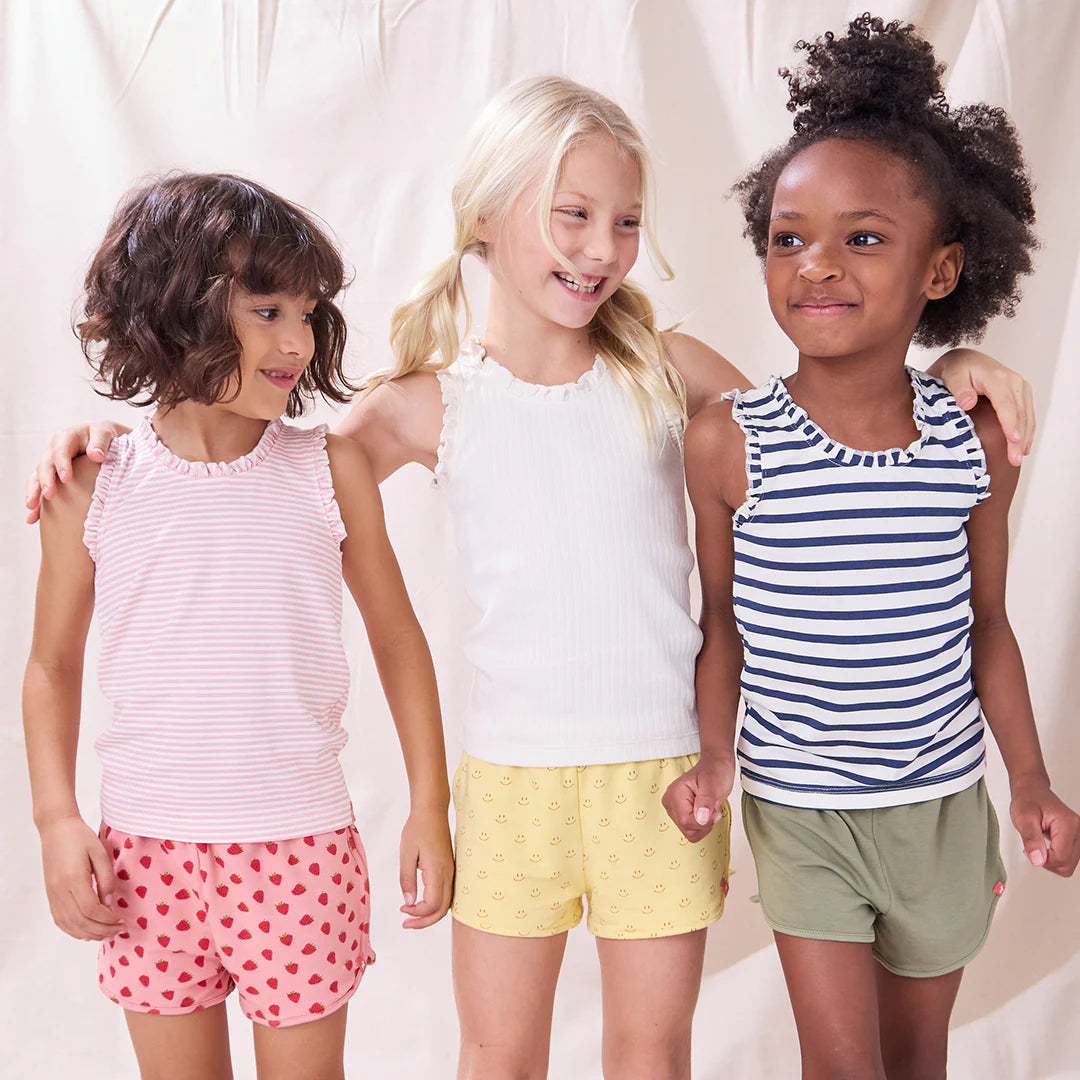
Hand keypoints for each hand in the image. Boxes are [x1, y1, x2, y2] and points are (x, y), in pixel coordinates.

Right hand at [26, 421, 127, 523]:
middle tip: (49, 495)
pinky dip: (37, 504)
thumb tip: (95, 455)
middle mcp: (54, 450)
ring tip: (32, 507)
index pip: (61, 451)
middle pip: (46, 465)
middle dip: (46, 480)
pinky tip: (32, 518)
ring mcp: (51, 464)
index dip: (62, 464)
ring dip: (34, 493)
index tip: (67, 479)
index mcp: (67, 437)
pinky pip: (39, 489)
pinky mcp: (51, 476)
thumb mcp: (105, 433)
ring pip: (37, 477)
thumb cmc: (106, 436)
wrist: (106, 440)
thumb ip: (100, 442)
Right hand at [39, 817, 124, 939]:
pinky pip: (59, 920)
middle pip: (80, 921)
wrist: (56, 829)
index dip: (106, 919)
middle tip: (119, 930)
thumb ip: (106, 878)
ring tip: (106, 934)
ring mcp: (53, 895)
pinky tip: (86, 932)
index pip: (90, 909)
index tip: (121, 920)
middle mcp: (60, 891)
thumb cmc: (80, 837)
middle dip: (101, 930)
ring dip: (88, 934)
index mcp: (73, 879)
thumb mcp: (100, 852)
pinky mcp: (50, 895)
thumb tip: (110, 902)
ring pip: (69, 924)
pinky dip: (73, 930)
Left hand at [398, 807, 453, 928]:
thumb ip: (407, 880)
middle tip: (405, 923)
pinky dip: (435, 904)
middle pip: (442, 910)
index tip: (401, 908)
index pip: (432, 905)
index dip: (417, 913)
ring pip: (446, 904)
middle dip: (424, 921)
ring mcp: (451, 872)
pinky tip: (421, 902)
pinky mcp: (449, 869)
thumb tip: (408, 902)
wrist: (432, 811)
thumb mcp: (406, 854)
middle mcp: (448, 874)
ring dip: (430, 914)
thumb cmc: (417, 829)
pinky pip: (446, 894)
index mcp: (437, 871)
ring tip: (412, 916)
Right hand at [661, 757, 734, 842]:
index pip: (685, 821)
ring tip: (709, 808)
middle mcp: (671, 803)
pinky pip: (692, 831)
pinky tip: (706, 812)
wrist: (717, 766)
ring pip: (690, 833)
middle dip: (704, 822)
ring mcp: (675, 810)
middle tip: (711, 806)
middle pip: (687, 830)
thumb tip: (701, 819)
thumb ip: (706, 802)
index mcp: (674, 794)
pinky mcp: (682, 814)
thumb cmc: (714, 770)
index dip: (704, 821)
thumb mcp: (712, 783)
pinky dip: (703, 825)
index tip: (714, 811)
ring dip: (705, 825)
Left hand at [936, 349, 1033, 465]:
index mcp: (996, 376)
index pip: (1005, 404)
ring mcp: (1019, 388)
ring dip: (1024, 438)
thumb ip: (958, 388)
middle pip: (1019, 413)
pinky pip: (1026, 415)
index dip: (1010, 423)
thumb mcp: (951, 374)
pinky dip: (1026, 432)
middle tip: (1014, 459)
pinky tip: (1023, 447)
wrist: (963, 360)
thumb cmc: (956, 368)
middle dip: (1018, 438)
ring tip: (1017, 459)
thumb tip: (967, 402)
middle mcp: (1013, 381)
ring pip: (1026, 416)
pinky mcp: (1020, 395)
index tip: (1012, 440)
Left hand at [1010, 779, 1079, 876]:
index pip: (1061, 858)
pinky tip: (1045, 848)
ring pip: (1068, 865)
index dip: (1043, 860)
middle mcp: (1079, 830)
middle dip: (1047, 862)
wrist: (1031, 790)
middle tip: (1033, 847)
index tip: (1030, 849)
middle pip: (1067, 865)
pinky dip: (1055, 858)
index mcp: (1069, 824)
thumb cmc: (1027, 800)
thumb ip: (1031, 839)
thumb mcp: (1023, 818)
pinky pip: (1068, 860)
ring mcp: (1079, 835)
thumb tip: (1038, 860)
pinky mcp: (1075, 839)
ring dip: (1051, 861)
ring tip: (1039, 845)